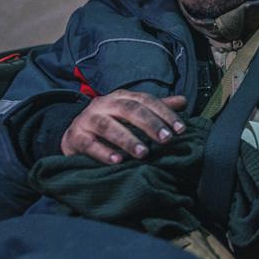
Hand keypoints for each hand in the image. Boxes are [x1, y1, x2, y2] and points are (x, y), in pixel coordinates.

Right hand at [61, 90, 186, 163]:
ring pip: (107, 126)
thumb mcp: (132, 114)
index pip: (145, 100)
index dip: (164, 113)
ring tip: (144, 153)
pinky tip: (118, 161)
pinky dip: (103, 152)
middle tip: (166, 139)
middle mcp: (104, 104)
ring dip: (127, 139)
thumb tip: (183, 101)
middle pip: (128, 109)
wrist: (75, 136)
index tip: (181, 130)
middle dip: (149, 124)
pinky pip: (89, 144)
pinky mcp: (75, 137)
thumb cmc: (110, 124)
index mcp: (121, 97)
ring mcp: (87, 119)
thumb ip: (156, 109)